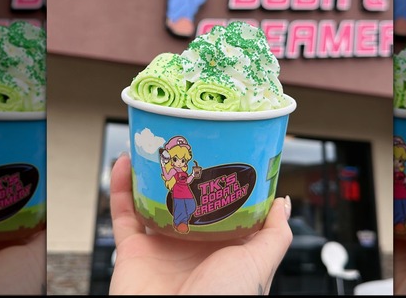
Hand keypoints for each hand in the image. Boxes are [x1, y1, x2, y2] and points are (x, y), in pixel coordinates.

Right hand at [108, 153, 292, 294]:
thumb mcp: (260, 263)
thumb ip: (274, 234)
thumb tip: (284, 203)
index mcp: (223, 249)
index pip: (222, 207)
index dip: (220, 180)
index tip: (221, 151)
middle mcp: (192, 247)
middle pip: (184, 200)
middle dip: (182, 172)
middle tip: (183, 141)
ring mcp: (162, 248)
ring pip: (152, 202)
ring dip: (149, 174)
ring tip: (152, 144)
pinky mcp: (133, 252)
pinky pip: (123, 214)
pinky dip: (121, 187)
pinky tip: (125, 162)